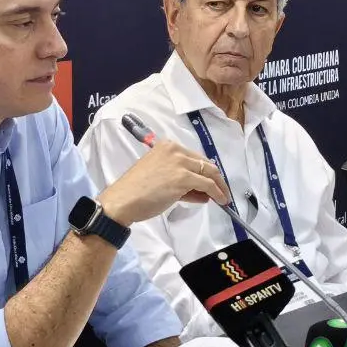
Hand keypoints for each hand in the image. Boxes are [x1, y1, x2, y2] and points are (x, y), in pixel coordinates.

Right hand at [98, 140, 229, 225]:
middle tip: (221, 191)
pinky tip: (221, 200)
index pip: (194, 158)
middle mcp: (175, 150)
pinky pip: (208, 185)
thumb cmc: (136, 192)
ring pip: (210, 173)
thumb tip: (203, 192)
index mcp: (167, 146)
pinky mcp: (183, 178)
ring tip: (223, 197)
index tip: (212, 182)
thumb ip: (181, 181)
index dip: (206, 171)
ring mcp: (180, 163)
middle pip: (205, 163)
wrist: (122, 200)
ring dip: (219, 186)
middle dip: (216, 178)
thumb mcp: (160, 179)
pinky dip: (217, 192)